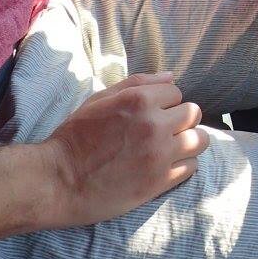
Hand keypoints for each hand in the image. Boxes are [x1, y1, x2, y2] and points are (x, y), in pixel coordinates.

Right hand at [42, 72, 209, 227]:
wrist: (58, 181)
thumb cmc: (76, 137)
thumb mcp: (101, 99)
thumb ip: (139, 83)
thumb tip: (171, 76)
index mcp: (139, 100)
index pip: (177, 92)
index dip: (165, 103)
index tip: (152, 114)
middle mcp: (154, 125)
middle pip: (193, 114)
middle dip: (180, 119)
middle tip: (164, 130)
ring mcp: (159, 155)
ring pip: (199, 140)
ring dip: (188, 141)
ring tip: (172, 147)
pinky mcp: (160, 182)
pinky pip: (191, 167)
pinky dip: (183, 164)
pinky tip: (166, 165)